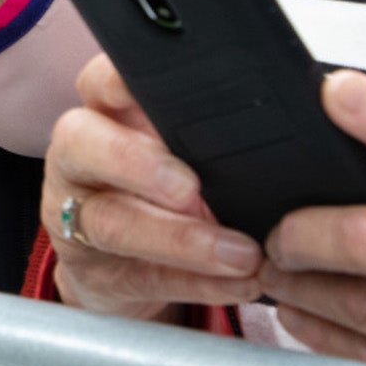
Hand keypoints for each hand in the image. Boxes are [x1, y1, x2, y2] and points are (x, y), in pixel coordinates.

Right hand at [41, 54, 263, 319]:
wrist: (127, 265)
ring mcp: (75, 216)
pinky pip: (141, 276)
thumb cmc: (172, 192)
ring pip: (112, 221)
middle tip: (190, 188)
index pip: (101, 82)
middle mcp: (79, 158)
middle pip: (83, 144)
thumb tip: (290, 133)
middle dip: (136, 164)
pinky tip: (239, 283)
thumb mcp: (185, 152)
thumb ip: (212, 136)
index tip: (150, 91)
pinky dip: (196, 283)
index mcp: (106, 113)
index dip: (119, 82)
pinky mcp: (92, 272)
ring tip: (242, 254)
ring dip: (180, 239)